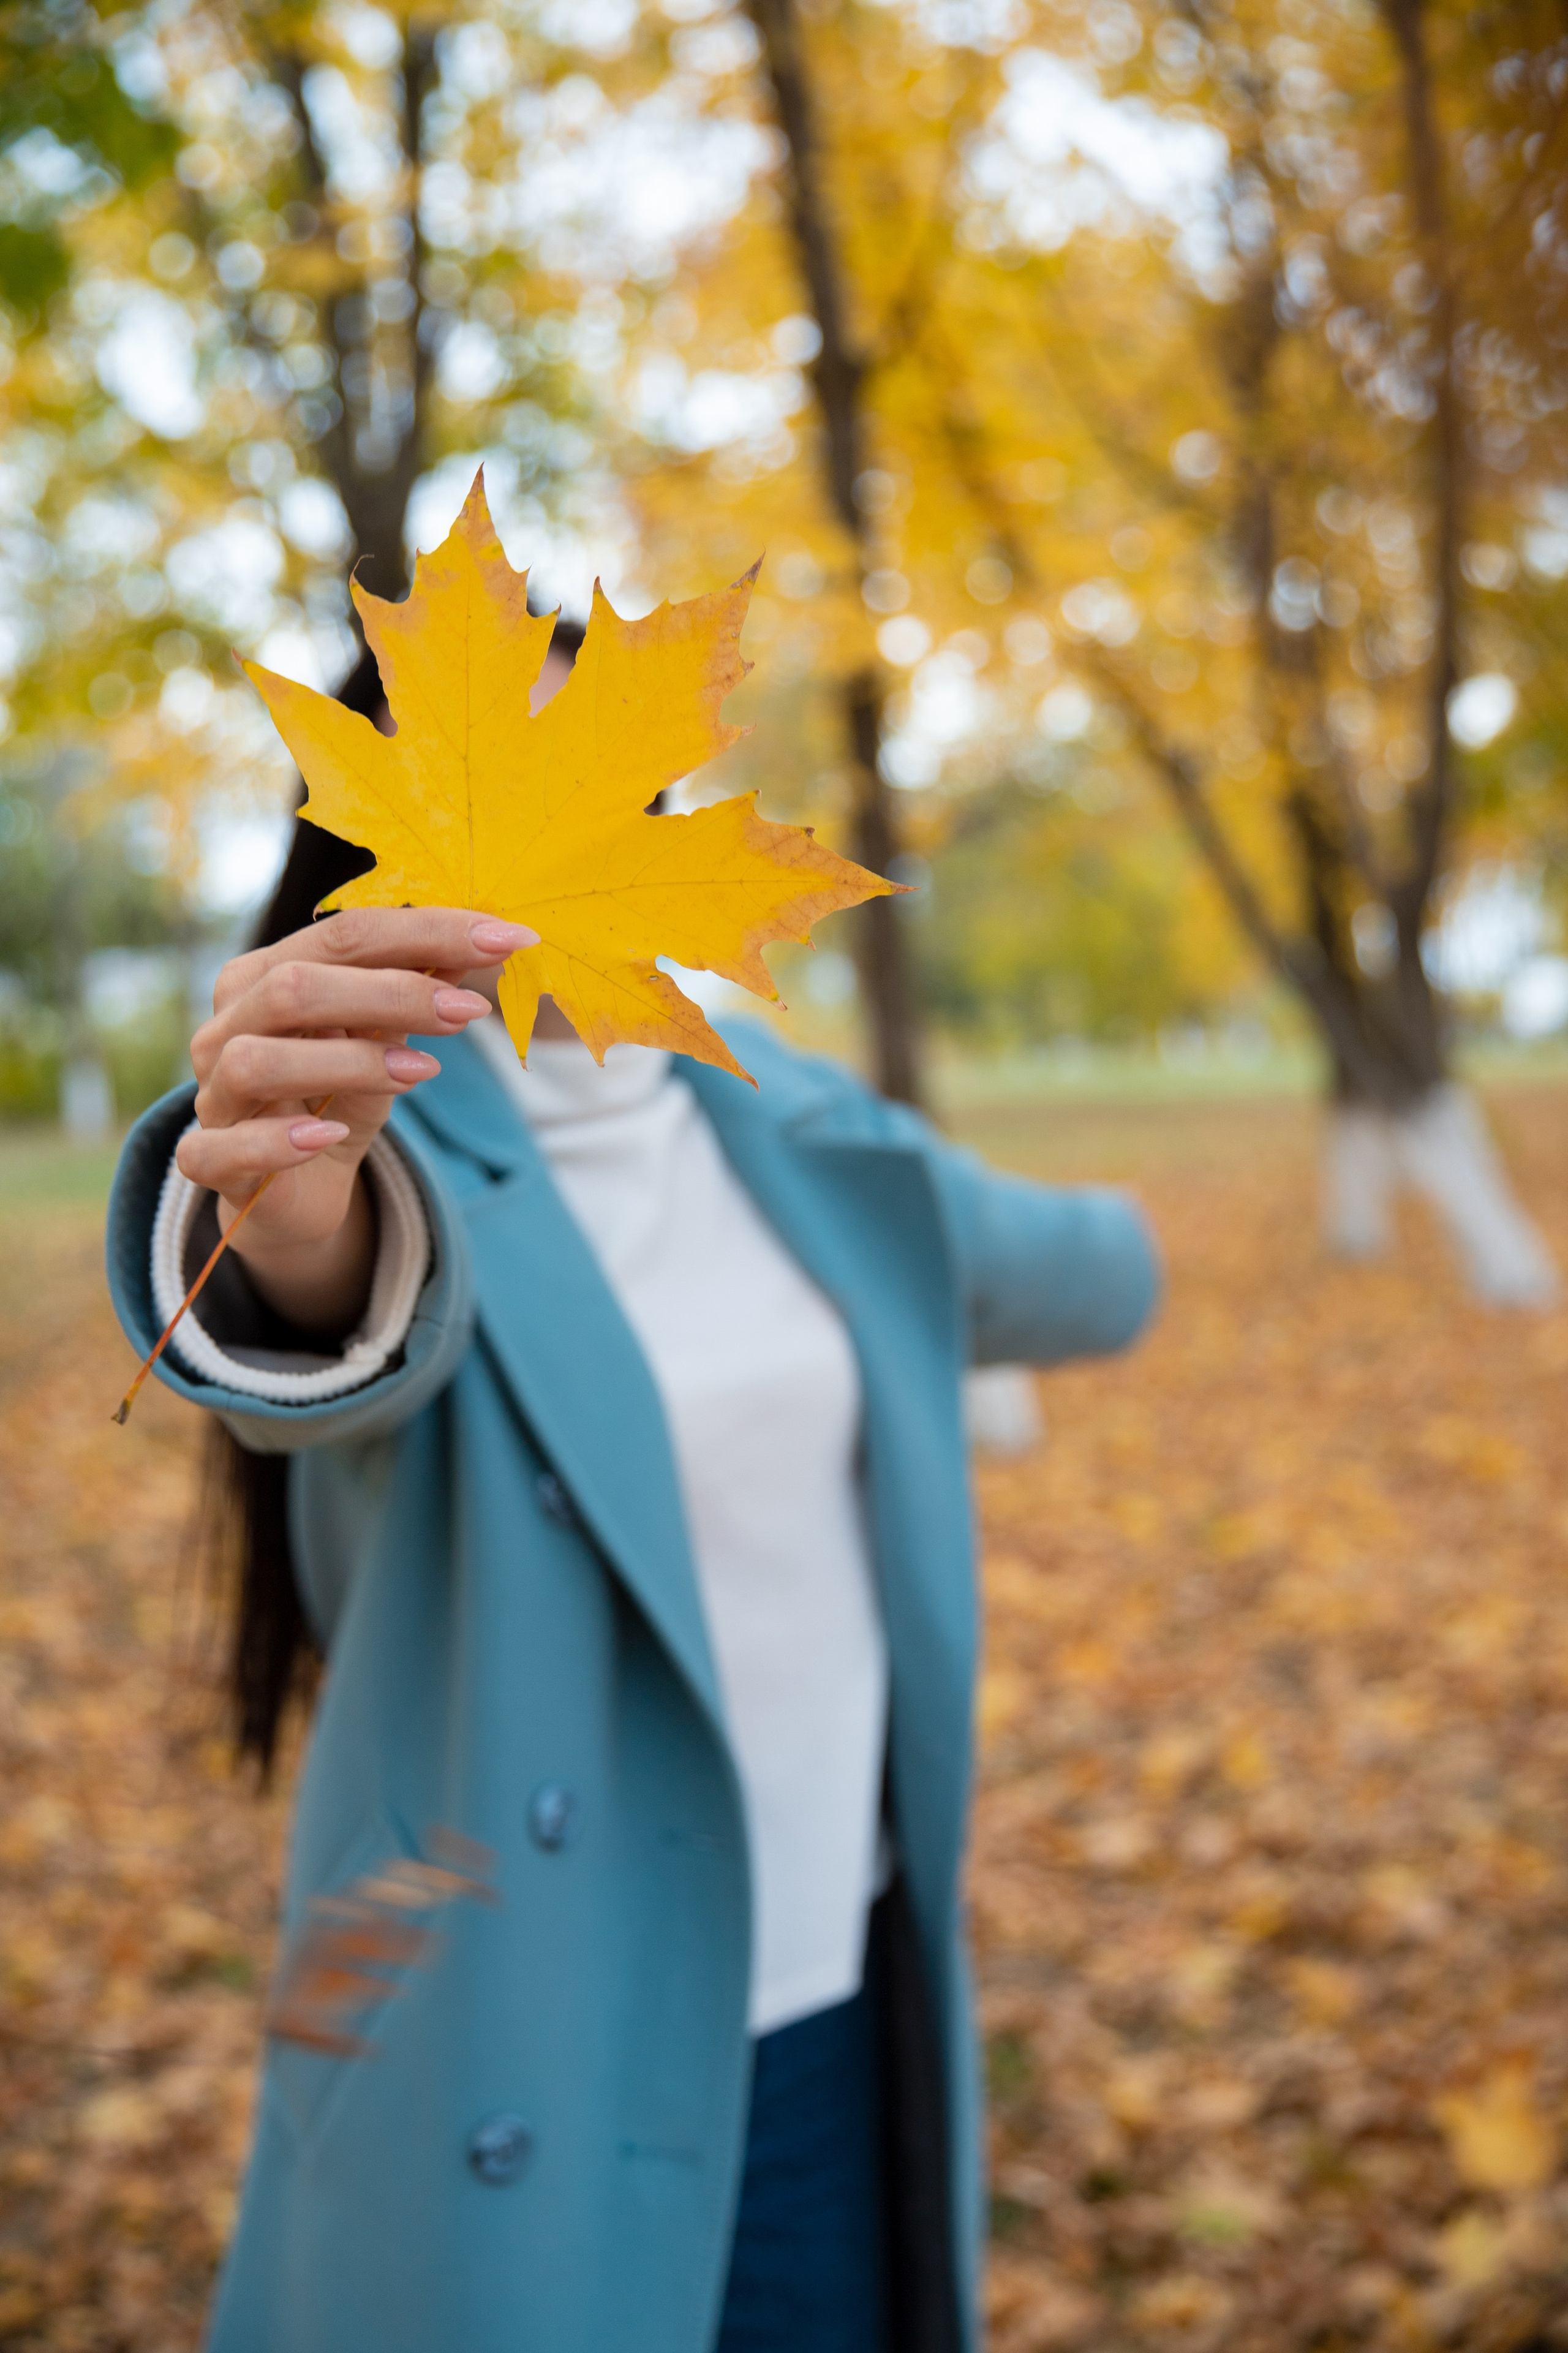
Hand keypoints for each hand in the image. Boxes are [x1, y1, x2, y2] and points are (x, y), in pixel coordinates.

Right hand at [178, 907, 534, 1332]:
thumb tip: (481, 940)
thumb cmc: (338, 1097)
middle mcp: (227, 1025)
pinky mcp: (209, 1161)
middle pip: (294, 988)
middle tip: (469, 1011)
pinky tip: (327, 1137)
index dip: (425, 932)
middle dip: (392, 993)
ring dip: (347, 1064)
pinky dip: (275, 1142)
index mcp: (264, 975)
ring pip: (255, 1062)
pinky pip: (222, 1149)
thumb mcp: (385, 1043)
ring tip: (421, 1074)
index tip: (504, 939)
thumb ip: (416, 994)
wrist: (298, 1188)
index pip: (342, 935)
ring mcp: (212, 1094)